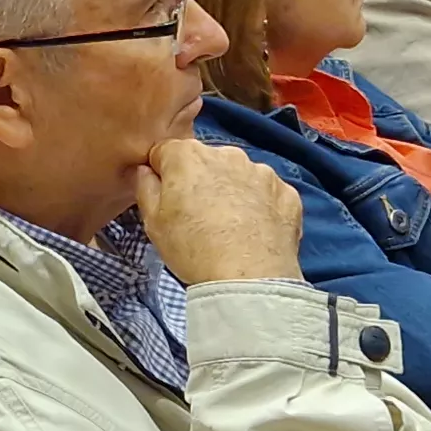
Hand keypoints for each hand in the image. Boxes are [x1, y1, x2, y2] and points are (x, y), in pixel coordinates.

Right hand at [130, 138, 302, 285]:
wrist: (249, 278)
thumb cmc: (193, 249)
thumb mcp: (153, 222)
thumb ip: (144, 187)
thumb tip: (144, 170)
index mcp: (188, 156)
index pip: (165, 152)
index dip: (162, 174)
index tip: (166, 198)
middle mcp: (227, 154)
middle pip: (205, 161)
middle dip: (200, 181)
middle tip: (198, 217)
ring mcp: (261, 171)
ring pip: (238, 175)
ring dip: (232, 191)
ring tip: (230, 226)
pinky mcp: (286, 192)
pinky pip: (266, 193)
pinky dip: (260, 206)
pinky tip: (254, 231)